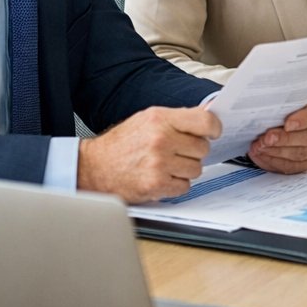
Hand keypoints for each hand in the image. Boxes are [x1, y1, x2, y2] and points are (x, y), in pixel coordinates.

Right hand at [78, 106, 219, 201]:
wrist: (92, 167)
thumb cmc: (122, 143)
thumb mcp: (146, 120)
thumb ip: (176, 119)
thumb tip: (208, 120)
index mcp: (159, 119)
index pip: (205, 122)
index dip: (213, 129)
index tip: (212, 133)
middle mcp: (160, 139)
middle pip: (203, 148)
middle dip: (193, 152)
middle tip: (176, 153)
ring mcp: (158, 163)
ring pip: (196, 169)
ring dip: (185, 170)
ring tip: (166, 165)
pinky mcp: (155, 185)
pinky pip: (185, 187)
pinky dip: (176, 185)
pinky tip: (161, 178)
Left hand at [248, 95, 306, 174]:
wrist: (282, 117)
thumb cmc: (283, 106)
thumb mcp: (282, 97)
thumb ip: (278, 99)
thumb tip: (264, 100)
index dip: (302, 120)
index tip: (287, 124)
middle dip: (284, 140)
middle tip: (266, 138)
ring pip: (299, 155)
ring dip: (275, 152)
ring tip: (258, 147)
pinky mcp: (304, 162)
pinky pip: (291, 167)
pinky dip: (273, 162)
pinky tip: (260, 155)